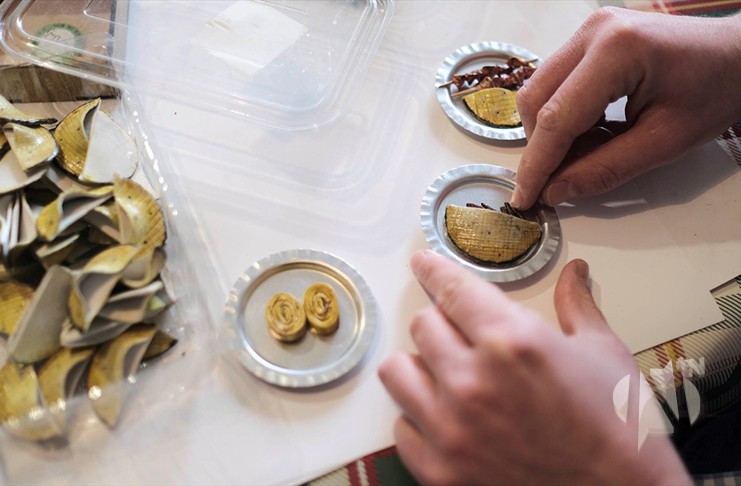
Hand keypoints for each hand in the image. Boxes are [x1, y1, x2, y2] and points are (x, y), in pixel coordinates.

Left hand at [379, 251, 689, 484]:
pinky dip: (418, 418)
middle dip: (442, 323)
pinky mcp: (441, 469)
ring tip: (448, 375)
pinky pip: (401, 426)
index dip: (434, 270)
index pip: (452, 288)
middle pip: (422, 325)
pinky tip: (447, 418)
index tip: (424, 264)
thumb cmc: (618, 430)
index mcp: (511, 341)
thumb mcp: (603, 354)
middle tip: (463, 337)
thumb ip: (577, 305)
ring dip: (420, 366)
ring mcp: (451, 428)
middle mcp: (472, 380)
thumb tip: (574, 272)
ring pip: (398, 370)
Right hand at [511, 7, 740, 208]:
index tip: (524, 198)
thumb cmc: (716, 90)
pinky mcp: (590, 37)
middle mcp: (594, 32)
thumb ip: (606, 169)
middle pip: (536, 98)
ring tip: (582, 155)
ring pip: (540, 89)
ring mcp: (589, 30)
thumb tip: (556, 191)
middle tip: (552, 183)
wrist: (740, 54)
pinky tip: (589, 133)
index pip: (558, 117)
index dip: (537, 163)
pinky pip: (556, 81)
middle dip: (540, 147)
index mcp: (618, 51)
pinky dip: (563, 114)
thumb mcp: (665, 141)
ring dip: (550, 131)